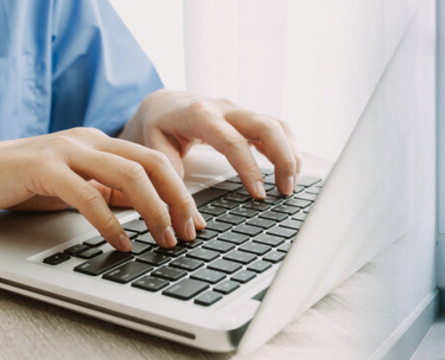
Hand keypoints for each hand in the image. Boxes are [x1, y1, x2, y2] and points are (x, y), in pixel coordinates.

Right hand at [0, 128, 201, 250]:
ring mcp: (67, 150)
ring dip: (153, 212)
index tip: (195, 220)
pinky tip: (121, 243)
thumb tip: (144, 209)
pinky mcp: (44, 168)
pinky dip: (111, 223)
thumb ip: (106, 191)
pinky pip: (89, 195)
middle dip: (178, 201)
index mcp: (99, 141)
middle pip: (151, 165)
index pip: (154, 161)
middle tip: (189, 232)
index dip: (180, 191)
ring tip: (164, 239)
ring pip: (129, 176)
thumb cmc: (18, 180)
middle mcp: (88, 140)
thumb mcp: (72, 184)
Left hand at [119, 89, 302, 197]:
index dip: (249, 168)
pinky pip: (277, 128)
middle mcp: (225, 108)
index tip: (259, 195)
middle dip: (283, 158)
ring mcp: (240, 111)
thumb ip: (170, 177)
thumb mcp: (154, 148)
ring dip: (290, 154)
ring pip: (277, 125)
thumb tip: (189, 216)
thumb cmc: (159, 126)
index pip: (232, 141)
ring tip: (291, 184)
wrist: (164, 103)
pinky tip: (290, 169)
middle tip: (286, 190)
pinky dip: (288, 147)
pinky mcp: (249, 118)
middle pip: (267, 126)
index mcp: (200, 115)